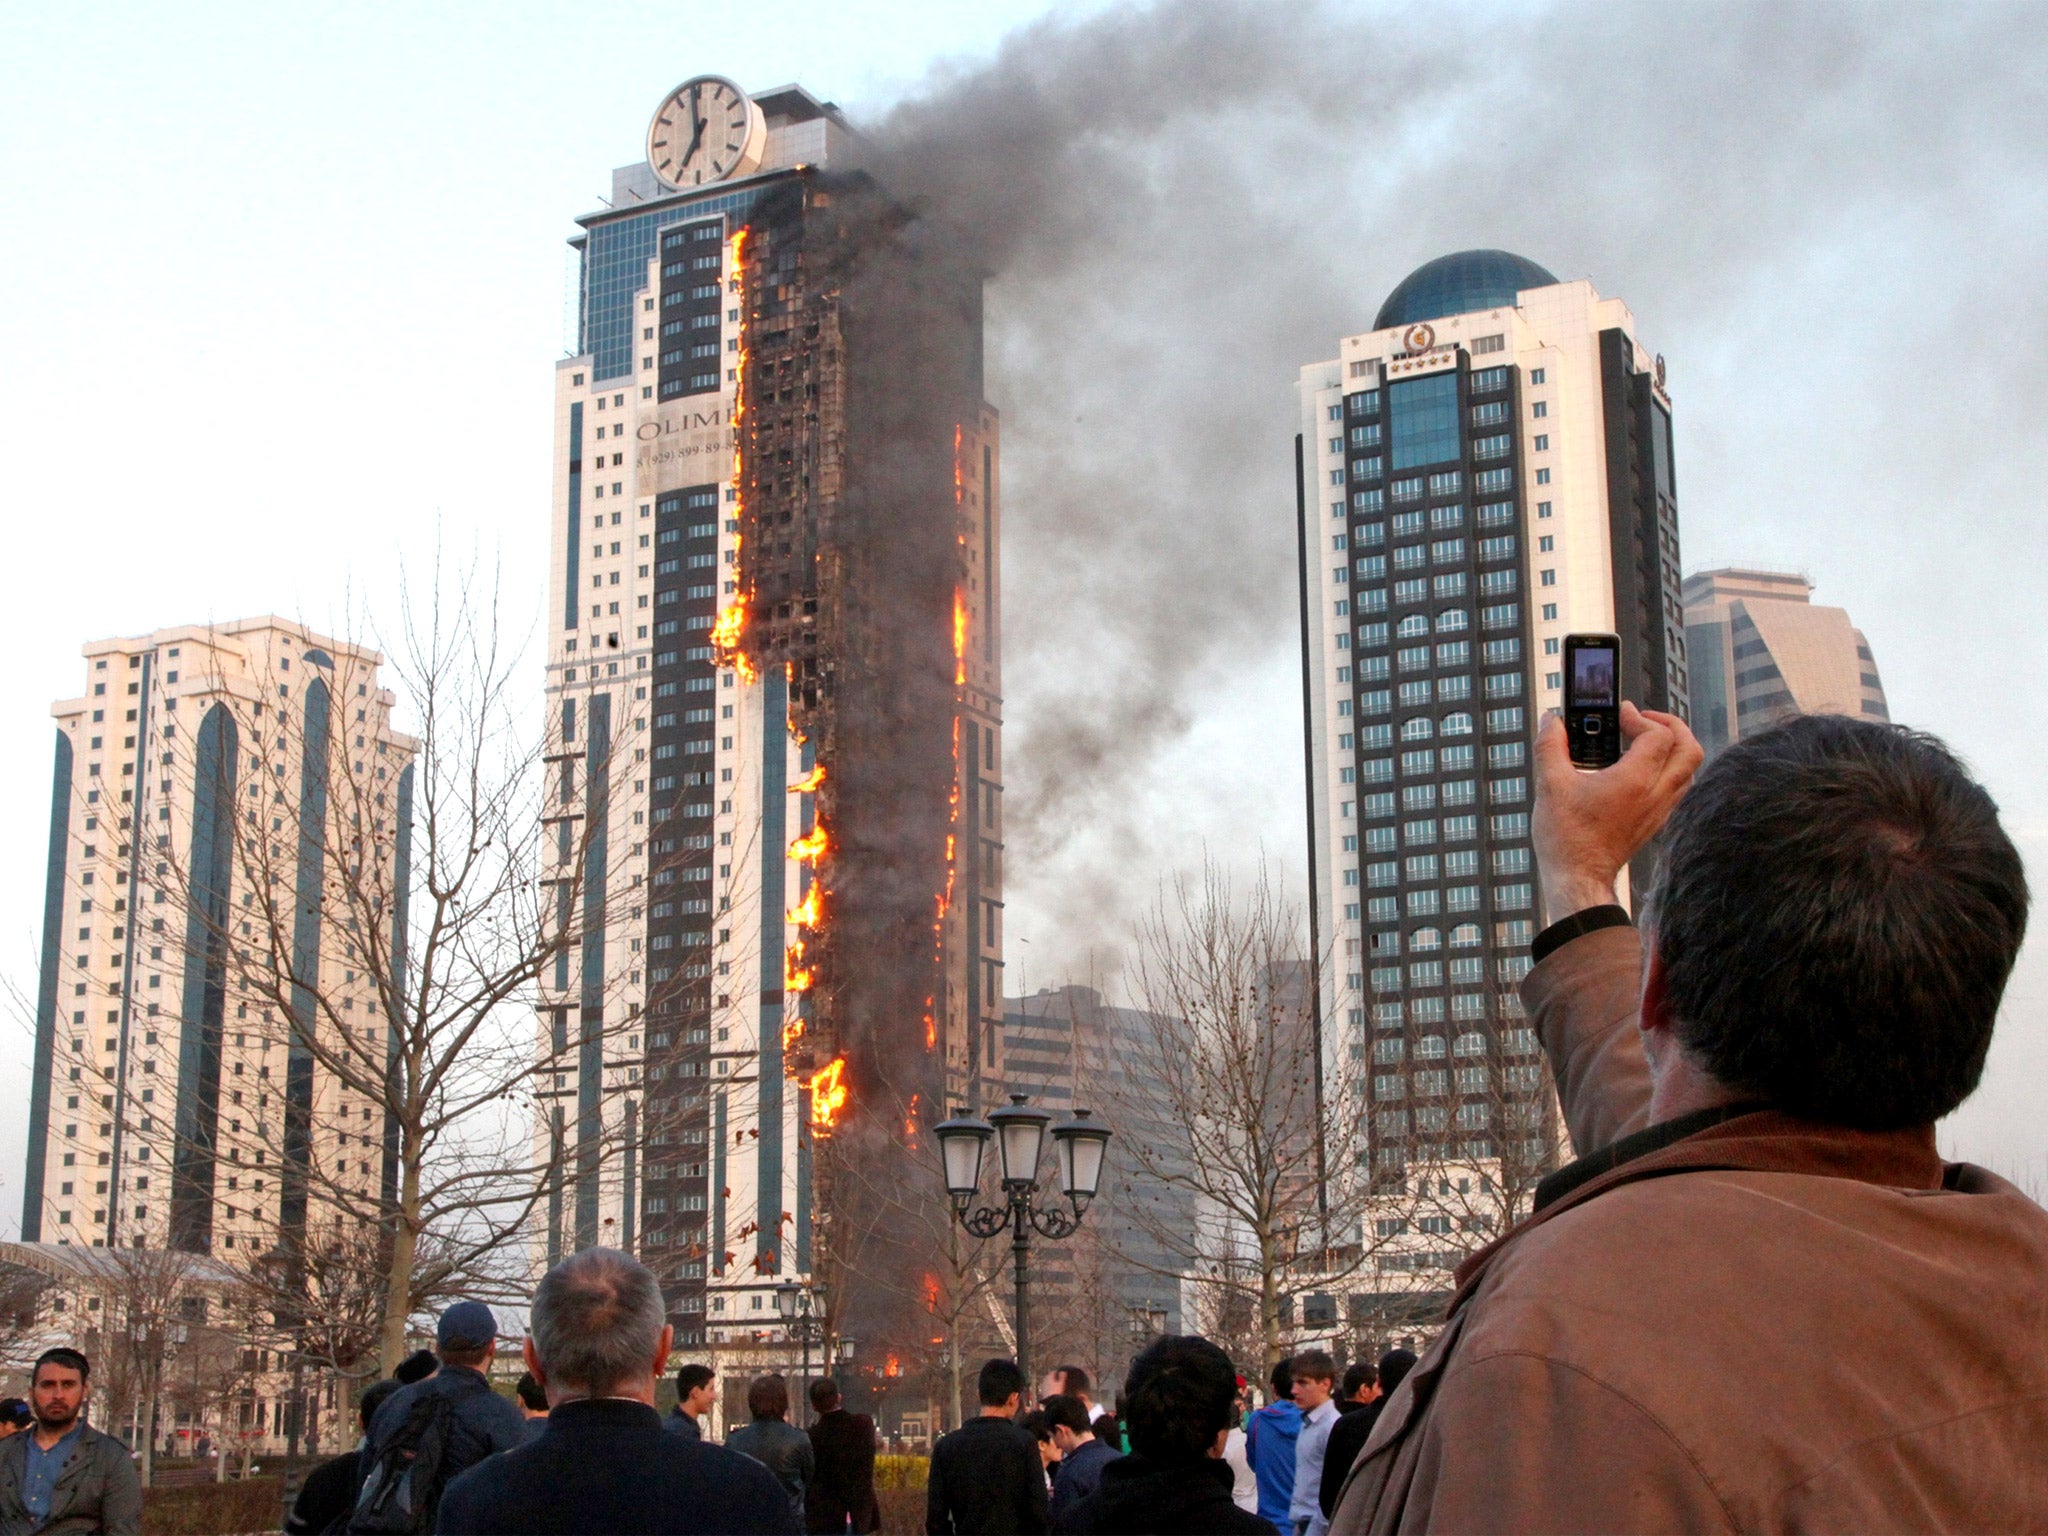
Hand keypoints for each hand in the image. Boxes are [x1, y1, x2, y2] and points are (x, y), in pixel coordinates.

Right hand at [1532, 702, 1702, 922]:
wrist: (1578, 878)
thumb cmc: (1567, 837)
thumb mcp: (1550, 784)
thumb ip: (1550, 746)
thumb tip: (1550, 721)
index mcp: (1635, 781)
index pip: (1659, 734)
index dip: (1640, 717)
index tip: (1620, 715)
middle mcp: (1655, 794)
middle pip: (1689, 748)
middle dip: (1672, 726)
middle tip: (1646, 721)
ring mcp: (1660, 810)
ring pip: (1689, 769)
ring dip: (1674, 747)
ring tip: (1647, 741)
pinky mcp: (1657, 822)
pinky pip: (1679, 787)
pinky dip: (1669, 769)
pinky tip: (1642, 769)